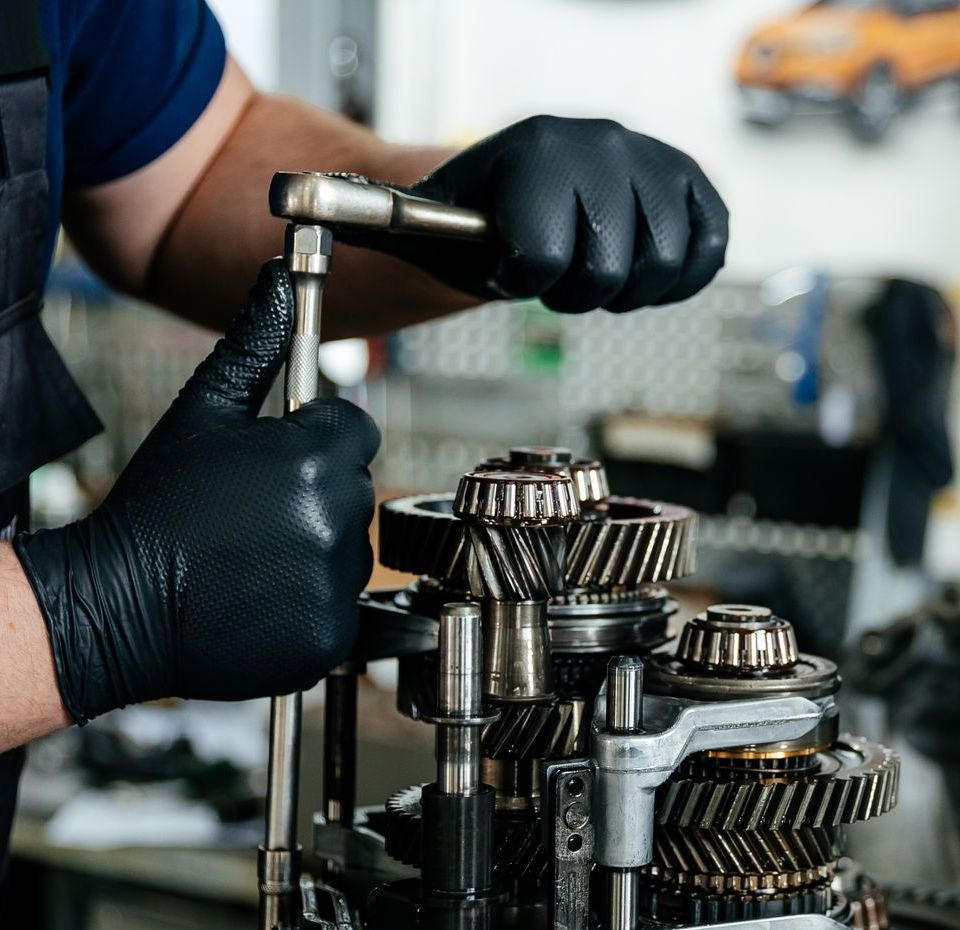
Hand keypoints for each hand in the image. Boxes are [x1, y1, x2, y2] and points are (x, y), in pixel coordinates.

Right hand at [15, 261, 378, 724]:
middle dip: (318, 494)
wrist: (122, 604)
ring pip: (352, 551)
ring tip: (254, 556)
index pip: (356, 431)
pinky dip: (311, 604)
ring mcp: (338, 587)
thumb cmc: (157, 506)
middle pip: (357, 491)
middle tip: (255, 513)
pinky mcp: (331, 639)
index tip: (277, 460)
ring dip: (317, 549)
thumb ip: (254, 344)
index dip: (316, 439)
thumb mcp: (203, 412)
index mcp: (318, 460)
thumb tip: (280, 281)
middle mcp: (339, 523)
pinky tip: (261, 594)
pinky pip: (341, 607)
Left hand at [352, 116, 727, 313]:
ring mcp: (654, 162)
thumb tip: (291, 201)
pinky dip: (672, 280)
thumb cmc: (471, 219)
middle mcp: (603, 142)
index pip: (544, 259)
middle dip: (571, 287)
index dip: (521, 278)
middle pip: (608, 274)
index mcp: (534, 150)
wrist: (526, 193)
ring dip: (620, 288)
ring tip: (588, 264)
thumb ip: (366, 215)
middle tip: (551, 264)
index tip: (508, 260)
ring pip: (661, 271)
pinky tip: (634, 264)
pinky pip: (707, 257)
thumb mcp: (415, 221)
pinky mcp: (694, 188)